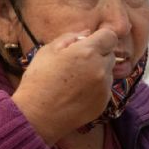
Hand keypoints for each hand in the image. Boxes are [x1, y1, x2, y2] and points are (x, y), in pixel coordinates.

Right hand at [12, 29, 116, 144]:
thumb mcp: (48, 51)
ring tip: (76, 80)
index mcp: (88, 52)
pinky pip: (105, 89)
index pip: (110, 36)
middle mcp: (101, 69)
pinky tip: (79, 93)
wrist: (37, 115)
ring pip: (109, 72)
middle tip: (78, 63)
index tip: (92, 42)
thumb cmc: (39, 80)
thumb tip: (87, 33)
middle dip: (98, 55)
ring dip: (98, 72)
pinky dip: (96, 88)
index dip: (101, 37)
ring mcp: (104, 87)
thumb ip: (70, 38)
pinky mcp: (104, 103)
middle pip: (110, 54)